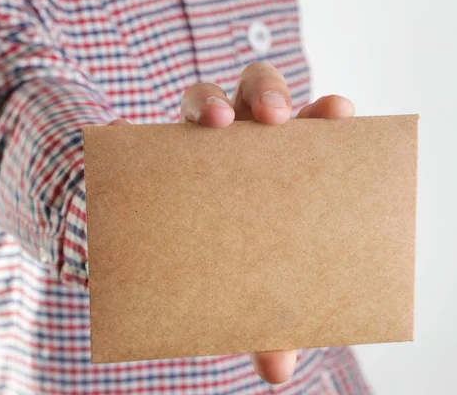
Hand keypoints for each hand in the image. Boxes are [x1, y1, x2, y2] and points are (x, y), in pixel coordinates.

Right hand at [111, 61, 354, 383]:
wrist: (158, 258)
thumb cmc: (221, 266)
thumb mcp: (247, 292)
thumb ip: (266, 323)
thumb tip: (278, 371)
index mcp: (275, 165)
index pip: (305, 125)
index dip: (323, 112)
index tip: (340, 111)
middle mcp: (237, 143)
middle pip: (258, 91)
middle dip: (268, 92)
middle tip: (274, 119)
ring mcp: (190, 142)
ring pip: (203, 97)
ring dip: (209, 101)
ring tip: (215, 123)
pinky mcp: (146, 154)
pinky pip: (136, 132)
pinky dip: (127, 129)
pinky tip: (116, 131)